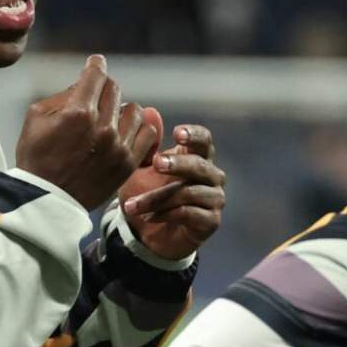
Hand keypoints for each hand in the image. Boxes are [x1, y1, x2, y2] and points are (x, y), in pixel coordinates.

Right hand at [13, 55, 159, 208]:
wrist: (46, 200)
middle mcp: (103, 127)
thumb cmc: (36, 157)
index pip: (97, 74)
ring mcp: (119, 146)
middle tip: (95, 98)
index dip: (96, 65)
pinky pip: (148, 133)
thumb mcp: (36, 117)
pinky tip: (125, 132)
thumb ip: (63, 95)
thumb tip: (84, 83)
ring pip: (134, 109)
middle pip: (114, 89)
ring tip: (110, 119)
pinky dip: (139, 128)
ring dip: (121, 110)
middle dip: (103, 89)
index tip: (95, 64)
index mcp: (78, 112)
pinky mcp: (129, 163)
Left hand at [120, 122, 225, 259]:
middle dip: (178, 164)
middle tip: (156, 163)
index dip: (194, 135)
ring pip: (190, 192)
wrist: (147, 235)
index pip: (204, 139)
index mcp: (197, 157)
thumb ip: (146, 143)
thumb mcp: (140, 169)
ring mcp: (214, 199)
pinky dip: (166, 215)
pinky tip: (148, 218)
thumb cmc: (147, 195)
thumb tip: (149, 111)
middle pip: (200, 165)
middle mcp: (212, 176)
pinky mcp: (211, 222)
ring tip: (132, 206)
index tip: (177, 133)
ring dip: (158, 198)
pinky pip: (190, 214)